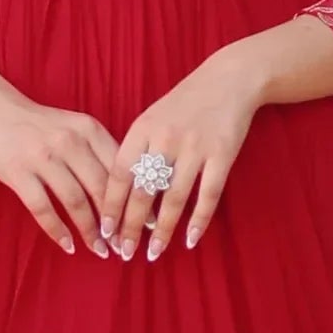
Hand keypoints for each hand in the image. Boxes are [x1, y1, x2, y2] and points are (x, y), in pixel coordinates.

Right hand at [0, 81, 122, 256]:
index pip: (120, 169)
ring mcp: (43, 157)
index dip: (135, 200)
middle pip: (101, 188)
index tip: (146, 224)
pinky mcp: (18, 172)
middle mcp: (70, 141)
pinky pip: (43, 208)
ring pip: (75, 202)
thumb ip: (98, 153)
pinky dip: (58, 230)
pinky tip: (68, 245)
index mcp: (89, 129)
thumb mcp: (74, 128)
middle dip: (116, 222)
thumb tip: (126, 192)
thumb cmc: (39, 125)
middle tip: (125, 245)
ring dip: (90, 231)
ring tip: (100, 250)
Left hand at [100, 46, 263, 260]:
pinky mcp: (222, 154)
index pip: (119, 174)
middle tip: (124, 252)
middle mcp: (165, 138)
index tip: (104, 231)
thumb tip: (120, 195)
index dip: (110, 205)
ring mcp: (195, 147)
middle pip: (143, 191)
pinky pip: (208, 195)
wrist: (229, 79)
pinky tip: (189, 239)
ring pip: (174, 198)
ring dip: (162, 230)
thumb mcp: (152, 118)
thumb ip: (136, 150)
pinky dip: (198, 220)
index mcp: (142, 129)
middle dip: (131, 226)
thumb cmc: (185, 103)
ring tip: (153, 253)